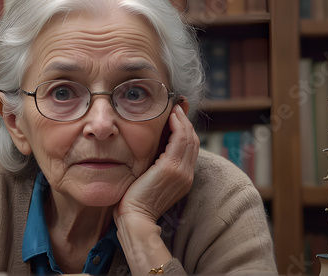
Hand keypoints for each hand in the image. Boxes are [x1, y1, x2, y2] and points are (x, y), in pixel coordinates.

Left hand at [114, 104, 198, 222]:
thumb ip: (156, 165)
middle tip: (176, 108)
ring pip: (188, 137)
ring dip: (182, 120)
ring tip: (174, 108)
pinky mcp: (171, 167)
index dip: (185, 131)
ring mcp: (181, 171)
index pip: (190, 149)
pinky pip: (180, 139)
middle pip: (193, 141)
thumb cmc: (136, 200)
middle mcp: (187, 174)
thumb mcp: (151, 179)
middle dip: (185, 122)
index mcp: (183, 178)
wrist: (134, 218)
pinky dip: (177, 124)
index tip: (176, 118)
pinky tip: (170, 116)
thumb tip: (152, 149)